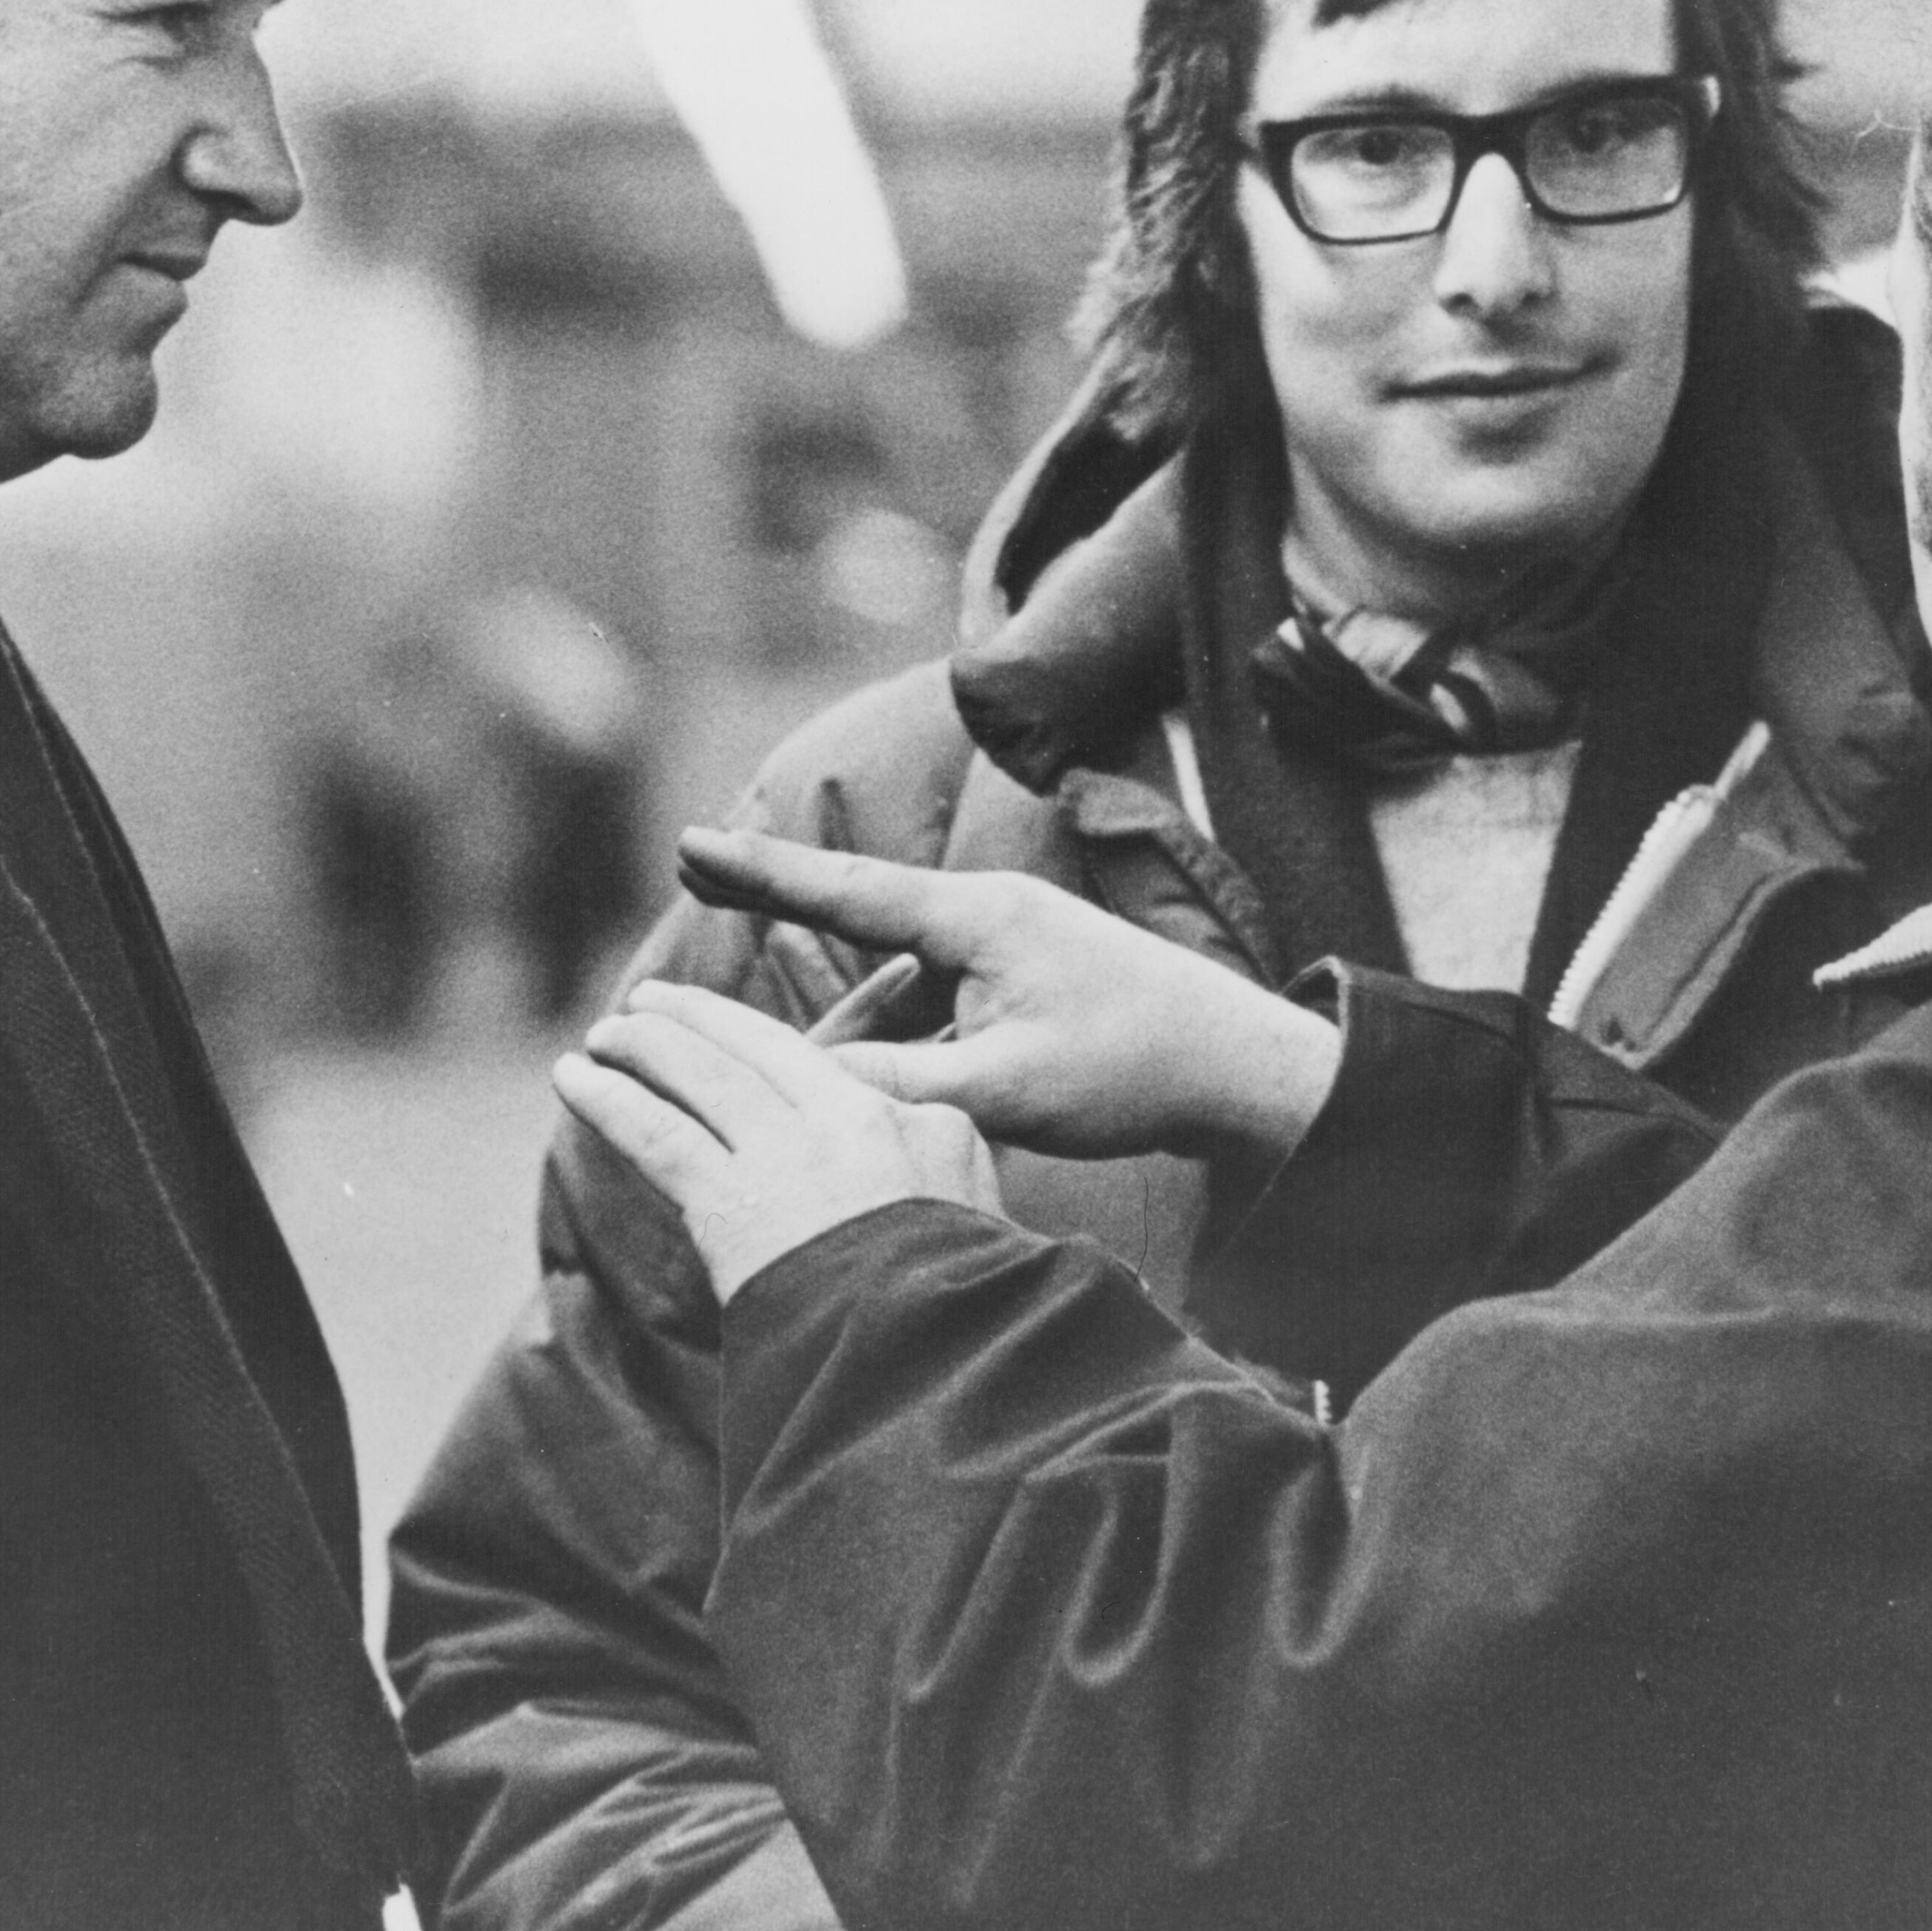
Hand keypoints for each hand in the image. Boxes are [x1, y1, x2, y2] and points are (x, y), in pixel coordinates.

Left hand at [555, 980, 1001, 1302]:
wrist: (928, 1350)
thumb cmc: (963, 1292)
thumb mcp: (973, 1196)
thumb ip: (927, 1140)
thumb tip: (893, 1119)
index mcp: (900, 1116)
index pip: (811, 1058)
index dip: (751, 1034)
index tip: (716, 1023)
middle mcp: (836, 1121)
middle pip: (750, 1052)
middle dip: (693, 1021)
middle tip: (648, 1002)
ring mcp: (780, 1158)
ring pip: (700, 1080)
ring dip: (645, 1049)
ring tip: (603, 1034)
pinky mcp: (727, 1205)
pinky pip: (655, 1134)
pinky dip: (609, 1099)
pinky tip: (571, 1074)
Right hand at [676, 825, 1341, 1165]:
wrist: (1243, 1071)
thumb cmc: (1134, 1070)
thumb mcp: (1002, 1088)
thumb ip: (898, 1086)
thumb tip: (805, 1088)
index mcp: (979, 919)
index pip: (847, 891)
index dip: (762, 875)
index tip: (688, 842)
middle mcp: (990, 918)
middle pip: (864, 926)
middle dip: (786, 915)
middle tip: (698, 879)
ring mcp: (1014, 950)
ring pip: (904, 986)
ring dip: (861, 1028)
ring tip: (808, 1070)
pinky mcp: (1032, 988)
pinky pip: (943, 1009)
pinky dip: (910, 1045)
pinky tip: (890, 1088)